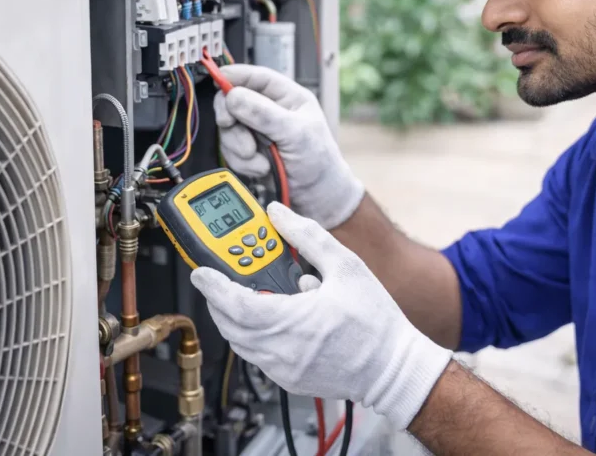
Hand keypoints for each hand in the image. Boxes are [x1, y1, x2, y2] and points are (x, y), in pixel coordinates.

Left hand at [190, 203, 452, 429]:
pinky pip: (258, 356)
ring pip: (241, 343)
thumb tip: (279, 214)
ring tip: (246, 295)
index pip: (234, 303)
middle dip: (219, 300)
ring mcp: (283, 370)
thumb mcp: (346, 266)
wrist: (394, 368)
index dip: (212, 286)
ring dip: (236, 318)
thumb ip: (307, 236)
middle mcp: (282, 351)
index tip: (201, 271)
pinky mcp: (289, 381)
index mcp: (292, 321)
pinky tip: (274, 319)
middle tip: (219, 279)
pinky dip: (254, 336)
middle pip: (230, 324)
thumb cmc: (376, 322)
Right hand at [213, 64, 363, 229]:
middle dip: (233, 121)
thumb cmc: (319, 163)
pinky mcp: (249, 151)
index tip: (217, 81)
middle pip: (233, 101)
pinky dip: (243, 162)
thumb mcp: (296, 133)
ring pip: (228, 129)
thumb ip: (264, 114)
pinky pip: (230, 151)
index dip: (234, 76)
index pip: (255, 76)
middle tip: (237, 130)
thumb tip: (234, 97)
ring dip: (240, 148)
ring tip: (261, 160)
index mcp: (287, 97)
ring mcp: (257, 132)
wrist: (317, 198)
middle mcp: (269, 111)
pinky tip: (261, 168)